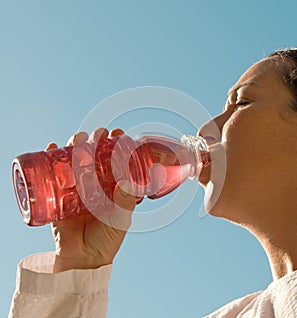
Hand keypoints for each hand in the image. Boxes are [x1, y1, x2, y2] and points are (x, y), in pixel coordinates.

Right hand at [46, 128, 135, 272]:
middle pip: (94, 156)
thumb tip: (127, 182)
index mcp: (111, 187)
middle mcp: (95, 184)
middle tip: (99, 132)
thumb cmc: (106, 239)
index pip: (114, 161)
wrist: (83, 258)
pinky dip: (50, 160)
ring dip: (74, 146)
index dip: (116, 146)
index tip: (119, 134)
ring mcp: (76, 188)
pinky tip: (50, 148)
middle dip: (96, 141)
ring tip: (77, 137)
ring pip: (74, 161)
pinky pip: (53, 175)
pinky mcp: (59, 195)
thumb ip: (125, 202)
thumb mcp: (120, 219)